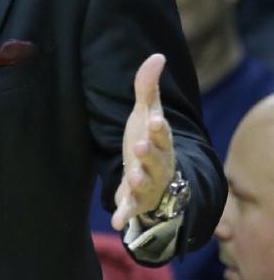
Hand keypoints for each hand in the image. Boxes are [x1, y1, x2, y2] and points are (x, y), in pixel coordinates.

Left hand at [112, 53, 175, 231]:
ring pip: (145, 183)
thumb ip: (148, 87)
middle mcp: (158, 164)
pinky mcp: (135, 201)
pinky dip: (125, 215)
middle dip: (149, 153)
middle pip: (156, 159)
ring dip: (138, 181)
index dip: (159, 128)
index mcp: (160, 142)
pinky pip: (131, 209)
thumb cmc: (149, 141)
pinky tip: (117, 223)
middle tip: (140, 146)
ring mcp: (147, 183)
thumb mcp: (147, 114)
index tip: (155, 121)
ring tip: (131, 177)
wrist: (156, 179)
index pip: (162, 133)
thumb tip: (157, 56)